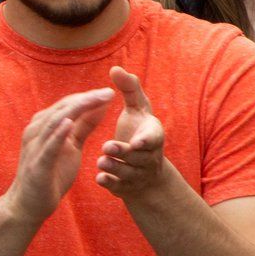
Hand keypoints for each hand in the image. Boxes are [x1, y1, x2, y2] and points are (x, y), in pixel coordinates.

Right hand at [7, 88, 116, 226]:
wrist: (30, 203)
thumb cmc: (51, 173)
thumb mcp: (71, 147)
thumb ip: (82, 127)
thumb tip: (98, 108)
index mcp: (45, 125)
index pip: (68, 105)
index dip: (88, 97)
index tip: (110, 91)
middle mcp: (37, 130)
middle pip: (63, 108)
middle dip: (87, 99)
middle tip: (109, 92)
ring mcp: (35, 145)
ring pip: (55, 121)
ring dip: (76, 109)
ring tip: (95, 100)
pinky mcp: (37, 162)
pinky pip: (48, 145)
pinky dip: (57, 132)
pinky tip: (68, 122)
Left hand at [96, 66, 167, 201]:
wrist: (145, 169)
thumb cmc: (138, 130)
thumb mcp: (137, 109)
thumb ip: (129, 89)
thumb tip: (115, 68)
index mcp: (153, 136)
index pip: (154, 139)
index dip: (146, 141)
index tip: (136, 142)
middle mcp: (149, 157)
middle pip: (138, 157)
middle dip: (124, 153)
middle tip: (107, 147)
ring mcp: (139, 173)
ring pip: (128, 173)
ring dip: (115, 167)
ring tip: (101, 161)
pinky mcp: (126, 186)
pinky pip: (119, 187)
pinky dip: (110, 183)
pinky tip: (100, 178)